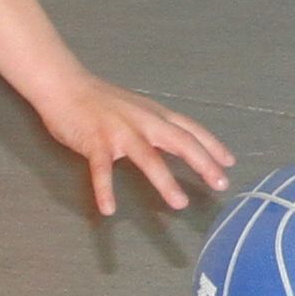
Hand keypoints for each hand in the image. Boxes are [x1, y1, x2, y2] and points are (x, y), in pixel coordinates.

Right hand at [32, 72, 229, 218]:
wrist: (64, 86)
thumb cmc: (100, 101)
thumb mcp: (137, 109)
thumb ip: (157, 126)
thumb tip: (180, 145)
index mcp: (154, 114)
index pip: (191, 129)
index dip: (212, 146)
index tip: (229, 163)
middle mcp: (143, 121)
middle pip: (180, 141)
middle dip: (203, 163)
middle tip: (220, 184)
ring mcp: (119, 131)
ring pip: (148, 157)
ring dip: (165, 181)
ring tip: (179, 203)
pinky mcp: (94, 142)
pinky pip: (101, 170)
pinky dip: (105, 190)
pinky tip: (108, 209)